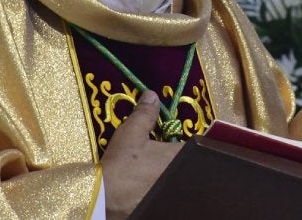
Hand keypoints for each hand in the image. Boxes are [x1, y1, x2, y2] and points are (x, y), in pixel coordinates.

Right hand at [100, 91, 180, 219]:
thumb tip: (152, 95)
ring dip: (174, 175)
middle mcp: (182, 175)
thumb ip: (145, 114)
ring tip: (156, 173)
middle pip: (191, 165)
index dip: (192, 144)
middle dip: (183, 160)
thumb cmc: (121, 163)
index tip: (180, 143)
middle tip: (165, 158)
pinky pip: (171, 196)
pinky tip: (150, 188)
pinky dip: (165, 191)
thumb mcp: (131, 133)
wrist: (104, 198)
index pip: (198, 147)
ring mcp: (173, 193)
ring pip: (182, 181)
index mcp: (179, 155)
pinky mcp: (163, 207)